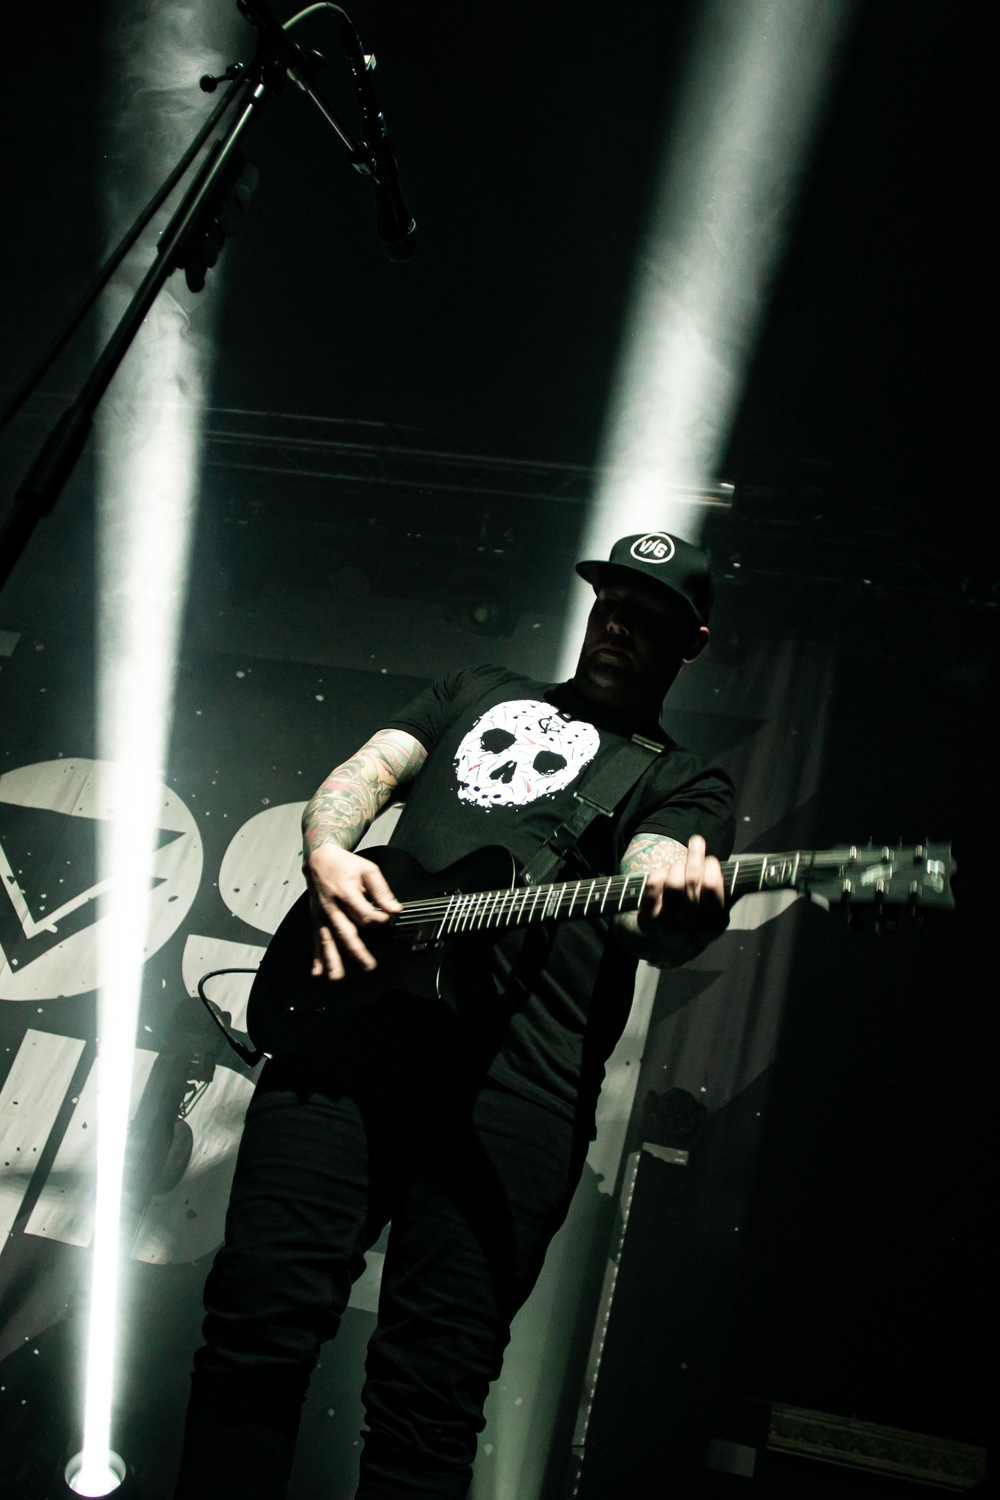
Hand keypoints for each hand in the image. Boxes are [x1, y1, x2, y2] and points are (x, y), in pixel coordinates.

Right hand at [304, 844, 401, 980]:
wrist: (318, 859)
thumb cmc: (345, 865)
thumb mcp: (368, 869)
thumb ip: (382, 890)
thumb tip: (395, 909)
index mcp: (346, 892)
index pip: (363, 912)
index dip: (377, 919)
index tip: (386, 919)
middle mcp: (332, 907)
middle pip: (345, 931)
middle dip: (356, 950)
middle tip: (368, 966)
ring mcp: (321, 915)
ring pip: (327, 940)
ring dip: (332, 960)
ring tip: (337, 977)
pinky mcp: (316, 920)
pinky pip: (316, 940)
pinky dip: (316, 958)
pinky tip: (317, 973)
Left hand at [637, 834, 726, 942]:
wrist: (663, 949)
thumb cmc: (694, 922)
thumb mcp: (714, 916)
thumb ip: (728, 896)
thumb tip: (752, 872)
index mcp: (713, 926)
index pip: (713, 889)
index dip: (711, 867)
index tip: (711, 859)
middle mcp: (691, 929)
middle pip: (692, 882)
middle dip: (695, 856)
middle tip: (696, 842)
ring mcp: (667, 926)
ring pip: (673, 882)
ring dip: (677, 865)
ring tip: (680, 863)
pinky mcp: (647, 921)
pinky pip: (654, 885)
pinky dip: (660, 873)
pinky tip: (664, 873)